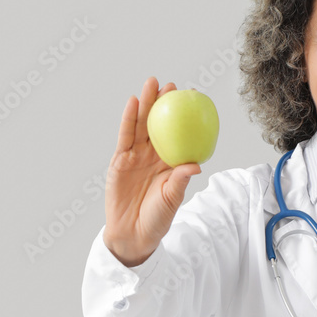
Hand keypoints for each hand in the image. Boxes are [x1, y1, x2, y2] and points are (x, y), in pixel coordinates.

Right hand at [103, 77, 200, 265]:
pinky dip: (128, 118)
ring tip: (152, 83)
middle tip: (172, 85)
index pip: (181, 135)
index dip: (188, 117)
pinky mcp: (120, 160)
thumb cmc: (157, 219)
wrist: (132, 233)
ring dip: (146, 103)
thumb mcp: (171, 199)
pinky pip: (125, 136)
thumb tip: (195, 164)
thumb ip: (180, 180)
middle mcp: (154, 155)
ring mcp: (136, 156)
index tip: (196, 98)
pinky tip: (133, 102)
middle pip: (160, 124)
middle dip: (165, 103)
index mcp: (171, 162)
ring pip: (142, 125)